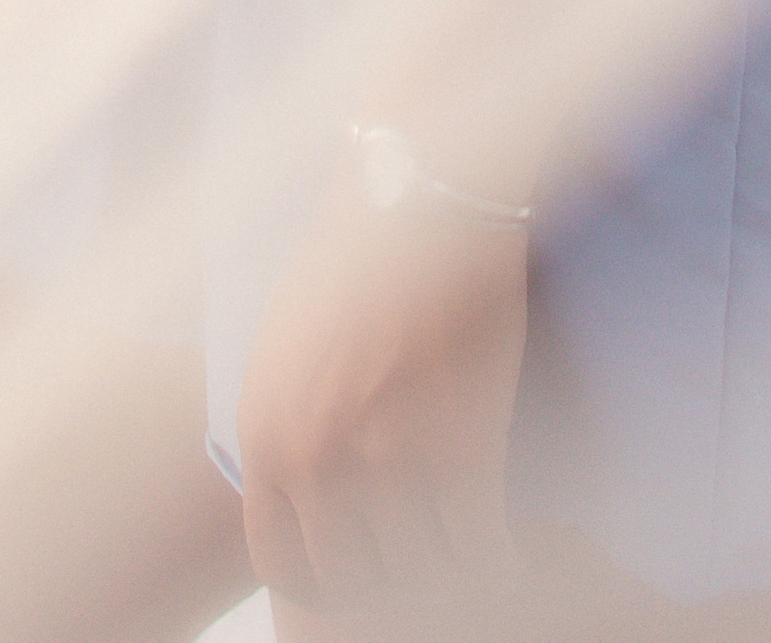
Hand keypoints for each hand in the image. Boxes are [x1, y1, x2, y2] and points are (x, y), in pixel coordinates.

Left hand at [236, 181, 530, 619]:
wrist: (423, 186)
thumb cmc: (358, 252)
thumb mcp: (287, 344)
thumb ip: (286, 427)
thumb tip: (303, 502)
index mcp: (265, 432)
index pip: (284, 567)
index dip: (331, 583)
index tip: (365, 576)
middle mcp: (314, 455)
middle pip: (357, 578)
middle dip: (394, 575)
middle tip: (427, 555)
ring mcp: (387, 456)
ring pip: (423, 571)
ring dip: (448, 566)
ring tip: (466, 546)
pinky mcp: (462, 447)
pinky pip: (480, 551)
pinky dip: (497, 562)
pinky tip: (505, 553)